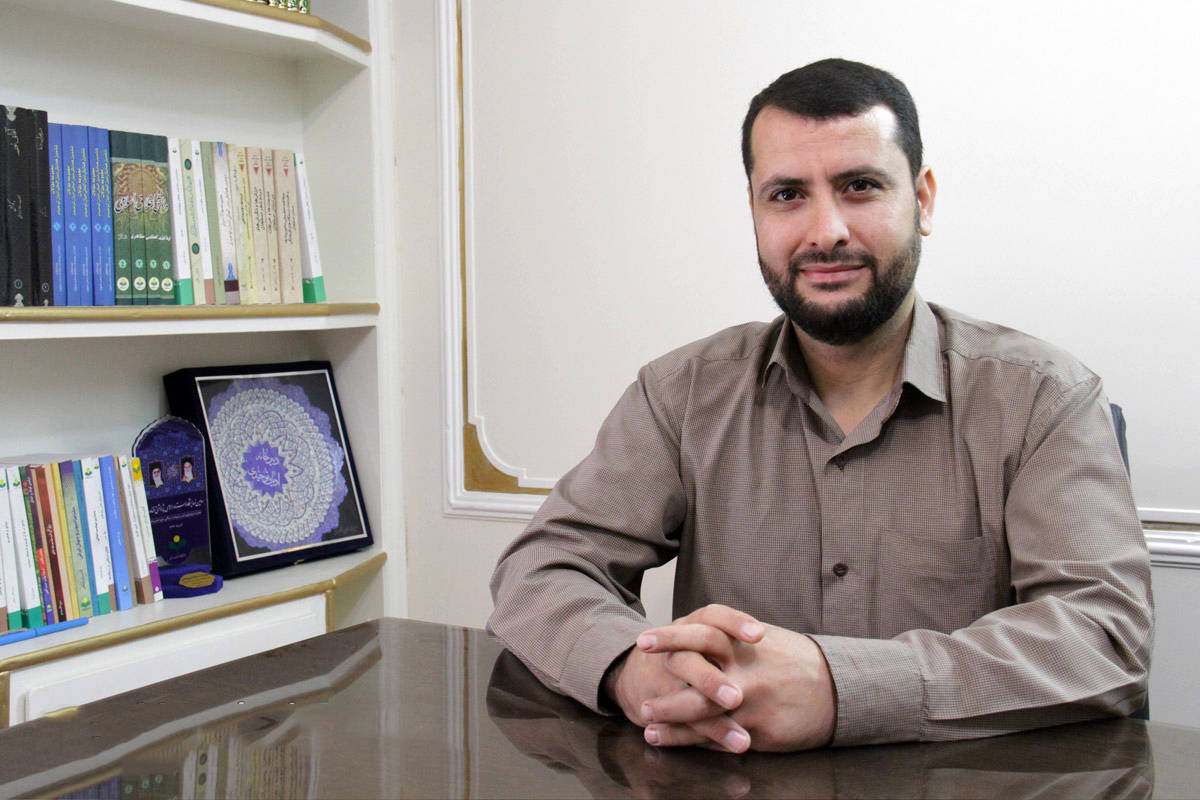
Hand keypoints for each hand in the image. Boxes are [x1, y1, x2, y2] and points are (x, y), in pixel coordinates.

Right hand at [605, 607, 766, 751]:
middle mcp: (678, 649)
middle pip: (691, 661)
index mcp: (693, 626)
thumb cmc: (687, 653)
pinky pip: (678, 726)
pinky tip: (718, 752)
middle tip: (736, 698)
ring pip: (686, 702)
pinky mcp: (658, 709)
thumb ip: (731, 638)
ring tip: (742, 742)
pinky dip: (694, 741)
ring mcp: (666, 681)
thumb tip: (777, 642)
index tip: (759, 635)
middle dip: (711, 680)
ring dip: (714, 723)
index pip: (713, 617)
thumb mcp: (701, 634)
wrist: (636, 674)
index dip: (734, 623)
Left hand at [639, 605, 836, 751]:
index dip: (670, 637)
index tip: (643, 640)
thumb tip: (700, 636)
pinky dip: (688, 739)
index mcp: (744, 644)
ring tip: (646, 718)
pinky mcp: (758, 730)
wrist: (837, 689)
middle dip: (664, 680)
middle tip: (639, 681)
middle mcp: (744, 670)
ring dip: (669, 716)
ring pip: (700, 709)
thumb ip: (732, 640)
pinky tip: (668, 739)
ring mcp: (750, 701)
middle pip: (695, 670)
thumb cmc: (796, 662)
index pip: (702, 633)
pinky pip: (717, 736)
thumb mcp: (765, 642)